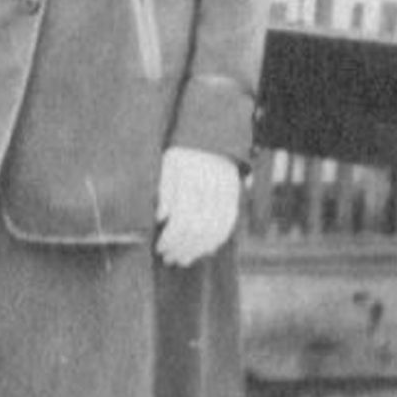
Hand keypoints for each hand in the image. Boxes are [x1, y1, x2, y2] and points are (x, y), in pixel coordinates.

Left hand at [155, 145, 240, 266]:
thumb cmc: (183, 153)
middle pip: (198, 228)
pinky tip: (203, 250)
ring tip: (183, 259)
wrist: (212, 138)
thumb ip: (164, 190)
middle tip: (169, 258)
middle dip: (182, 247)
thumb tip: (161, 218)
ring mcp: (227, 191)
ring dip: (198, 249)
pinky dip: (216, 241)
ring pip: (215, 230)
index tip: (160, 248)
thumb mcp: (168, 164)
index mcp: (192, 176)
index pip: (182, 218)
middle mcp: (212, 185)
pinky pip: (228, 224)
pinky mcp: (236, 196)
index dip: (171, 238)